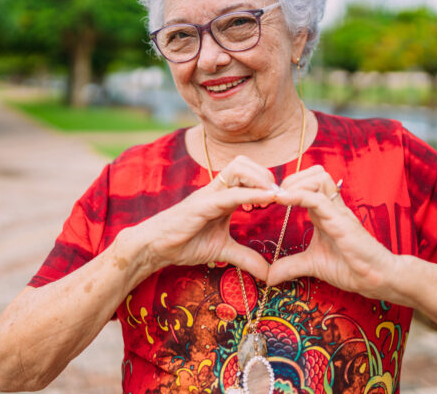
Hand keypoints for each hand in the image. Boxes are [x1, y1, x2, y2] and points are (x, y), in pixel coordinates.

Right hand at [145, 155, 278, 280]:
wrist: (155, 246)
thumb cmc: (185, 242)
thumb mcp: (222, 250)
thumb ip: (245, 257)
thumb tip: (268, 274)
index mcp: (222, 196)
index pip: (246, 174)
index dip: (265, 182)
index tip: (281, 199)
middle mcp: (216, 189)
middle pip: (244, 163)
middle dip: (265, 174)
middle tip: (278, 195)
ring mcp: (209, 194)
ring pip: (238, 168)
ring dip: (260, 178)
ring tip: (273, 195)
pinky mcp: (202, 204)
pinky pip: (231, 193)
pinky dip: (252, 194)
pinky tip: (268, 199)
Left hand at [267, 165, 396, 299]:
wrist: (378, 280)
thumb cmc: (350, 267)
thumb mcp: (312, 264)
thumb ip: (290, 266)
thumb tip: (269, 277)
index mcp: (324, 211)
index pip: (308, 183)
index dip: (288, 185)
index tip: (270, 198)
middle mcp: (331, 206)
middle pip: (314, 172)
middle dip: (291, 178)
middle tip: (275, 195)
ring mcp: (337, 211)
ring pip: (318, 178)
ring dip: (295, 183)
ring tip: (279, 197)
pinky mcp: (341, 220)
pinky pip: (318, 198)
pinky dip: (298, 195)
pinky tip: (282, 200)